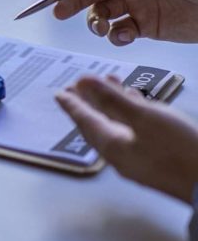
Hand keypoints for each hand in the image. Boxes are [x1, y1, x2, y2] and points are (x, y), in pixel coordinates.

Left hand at [56, 75, 197, 203]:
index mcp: (112, 146)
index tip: (60, 93)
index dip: (73, 104)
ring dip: (112, 104)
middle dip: (89, 103)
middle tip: (77, 87)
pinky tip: (138, 102)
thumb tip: (83, 82)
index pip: (85, 121)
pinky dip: (132, 113)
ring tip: (109, 83)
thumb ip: (112, 99)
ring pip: (118, 125)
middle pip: (98, 123)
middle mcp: (121, 154)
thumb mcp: (144, 118)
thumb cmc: (180, 150)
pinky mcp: (157, 159)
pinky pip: (135, 130)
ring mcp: (139, 159)